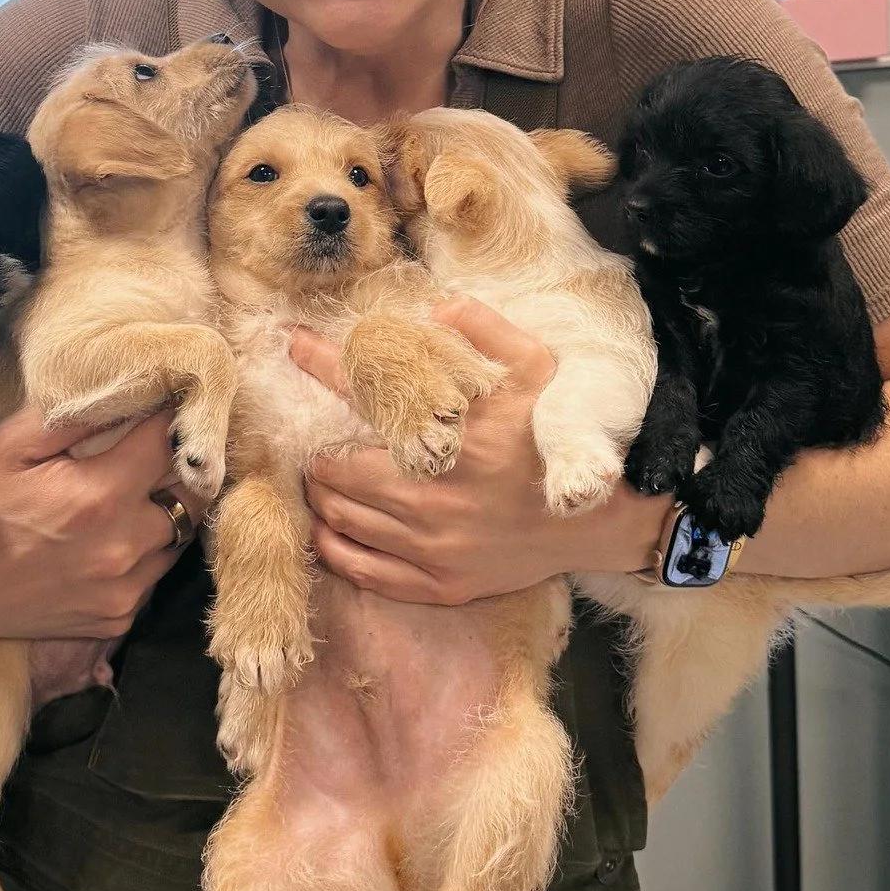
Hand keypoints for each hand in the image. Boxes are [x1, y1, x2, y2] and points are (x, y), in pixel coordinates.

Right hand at [0, 407, 205, 643]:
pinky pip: (155, 576)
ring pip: (179, 537)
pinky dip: (146, 554)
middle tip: (164, 453)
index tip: (169, 406)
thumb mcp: (12, 446)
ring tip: (141, 495)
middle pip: (191, 495)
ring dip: (167, 513)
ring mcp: (125, 588)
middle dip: (183, 470)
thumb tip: (127, 390)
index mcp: (102, 495)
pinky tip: (118, 539)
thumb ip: (73, 415)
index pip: (169, 443)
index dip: (171, 419)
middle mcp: (124, 546)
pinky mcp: (119, 617)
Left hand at [295, 298, 667, 605]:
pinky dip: (334, 548)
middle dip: (314, 450)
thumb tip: (437, 306)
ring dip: (320, 496)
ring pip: (342, 522)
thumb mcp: (541, 371)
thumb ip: (489, 332)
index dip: (321, 363)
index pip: (367, 393)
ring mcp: (436, 548)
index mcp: (457, 440)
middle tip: (311, 437)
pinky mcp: (440, 584)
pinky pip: (364, 571)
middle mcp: (438, 498)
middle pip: (337, 472)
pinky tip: (328, 531)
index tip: (292, 344)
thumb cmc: (559, 442)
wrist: (597, 522)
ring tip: (319, 479)